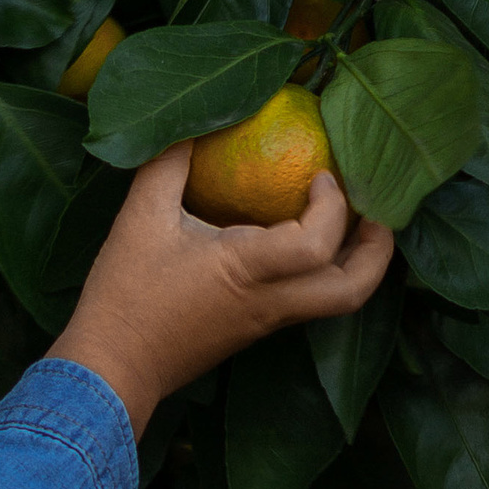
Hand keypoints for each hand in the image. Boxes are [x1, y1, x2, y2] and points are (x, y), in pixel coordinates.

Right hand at [50, 142, 394, 435]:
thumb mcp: (139, 219)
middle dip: (376, 251)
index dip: (334, 207)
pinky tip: (302, 244)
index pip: (316, 245)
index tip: (322, 176)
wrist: (112, 369)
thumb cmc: (125, 295)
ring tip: (351, 224)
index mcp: (247, 271)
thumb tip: (190, 119)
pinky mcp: (254, 330)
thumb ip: (167, 163)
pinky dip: (320, 272)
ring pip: (335, 303)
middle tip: (376, 212)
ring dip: (354, 263)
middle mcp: (269, 302)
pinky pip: (306, 301)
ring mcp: (266, 322)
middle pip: (352, 292)